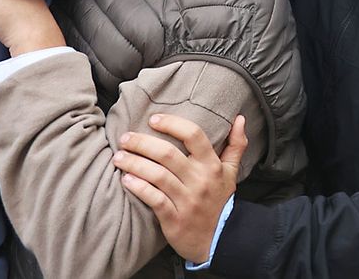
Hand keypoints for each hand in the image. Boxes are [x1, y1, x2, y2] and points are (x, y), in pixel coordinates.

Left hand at [114, 114, 246, 262]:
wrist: (220, 240)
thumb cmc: (220, 201)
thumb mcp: (231, 172)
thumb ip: (236, 144)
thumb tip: (240, 118)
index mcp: (212, 165)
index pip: (193, 135)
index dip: (172, 124)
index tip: (153, 119)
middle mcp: (200, 180)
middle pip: (167, 154)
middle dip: (142, 143)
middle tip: (125, 138)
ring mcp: (187, 200)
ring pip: (157, 176)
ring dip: (134, 164)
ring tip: (119, 157)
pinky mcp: (174, 219)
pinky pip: (154, 199)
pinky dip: (138, 188)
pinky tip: (125, 180)